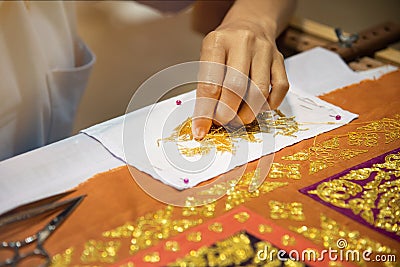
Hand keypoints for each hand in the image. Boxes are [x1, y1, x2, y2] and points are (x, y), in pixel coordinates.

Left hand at [192, 19, 288, 139]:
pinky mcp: (280, 60)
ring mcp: (264, 51)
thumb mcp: (209, 59)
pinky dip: (269, 105)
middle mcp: (242, 43)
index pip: (210, 83)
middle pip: (236, 88)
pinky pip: (279, 89)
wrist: (251, 23)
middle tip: (223, 122)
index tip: (201, 130)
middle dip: (227, 113)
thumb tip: (205, 122)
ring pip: (259, 92)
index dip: (205, 112)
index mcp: (217, 42)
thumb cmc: (225, 47)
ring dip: (248, 113)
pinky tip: (259, 106)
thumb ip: (207, 88)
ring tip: (239, 118)